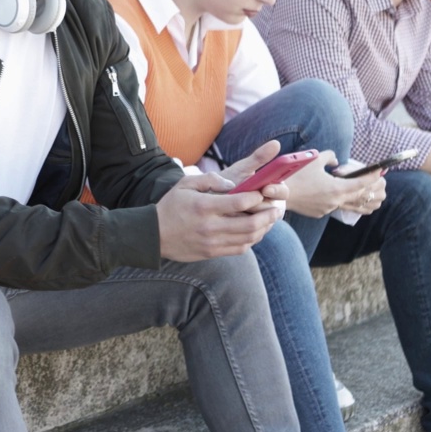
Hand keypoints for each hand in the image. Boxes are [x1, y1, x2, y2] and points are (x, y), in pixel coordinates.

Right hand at [156, 141, 281, 261]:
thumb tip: (232, 184)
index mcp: (204, 206)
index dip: (256, 197)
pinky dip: (252, 240)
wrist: (154, 235)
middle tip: (276, 208)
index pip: (240, 202)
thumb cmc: (170, 206)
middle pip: (250, 223)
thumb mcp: (185, 184)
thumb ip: (209, 179)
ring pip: (249, 238)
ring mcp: (212, 242)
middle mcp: (211, 226)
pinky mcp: (212, 252)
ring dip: (264, 229)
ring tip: (270, 220)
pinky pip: (240, 248)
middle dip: (268, 215)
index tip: (261, 193)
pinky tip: (255, 232)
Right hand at [273, 151, 386, 217]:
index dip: (372, 176)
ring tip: (371, 197)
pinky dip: (341, 202)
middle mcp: (336, 201)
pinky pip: (335, 207)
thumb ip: (329, 157)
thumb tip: (336, 161)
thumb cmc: (295, 175)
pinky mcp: (320, 213)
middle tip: (380, 183)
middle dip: (372, 189)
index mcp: (337, 188)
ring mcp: (328, 209)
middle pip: (360, 197)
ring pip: (351, 205)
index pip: (361, 182)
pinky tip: (342, 198)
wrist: (277, 195)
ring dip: (362, 201)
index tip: (381, 172)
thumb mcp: (314, 159)